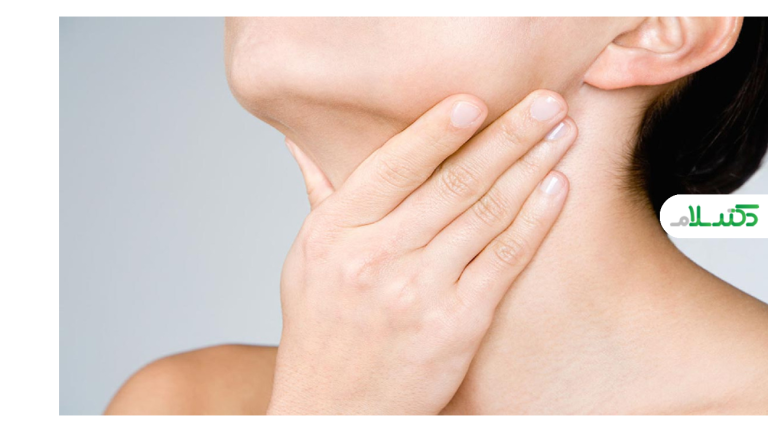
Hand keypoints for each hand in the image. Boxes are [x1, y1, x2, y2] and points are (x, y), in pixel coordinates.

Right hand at [271, 90, 575, 415]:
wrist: (333, 411)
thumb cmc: (321, 333)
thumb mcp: (306, 261)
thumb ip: (320, 198)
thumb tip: (305, 143)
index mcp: (333, 233)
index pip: (391, 167)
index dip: (437, 131)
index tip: (476, 101)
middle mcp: (373, 258)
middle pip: (452, 184)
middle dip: (507, 137)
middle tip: (543, 103)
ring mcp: (416, 293)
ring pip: (485, 215)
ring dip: (531, 168)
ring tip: (560, 135)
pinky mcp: (455, 325)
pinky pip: (504, 261)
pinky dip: (534, 220)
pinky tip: (556, 189)